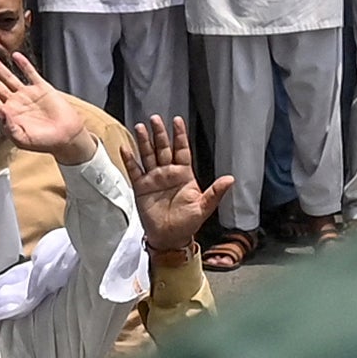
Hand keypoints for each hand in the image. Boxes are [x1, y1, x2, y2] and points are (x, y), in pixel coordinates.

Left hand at [0, 44, 92, 163]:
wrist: (67, 138)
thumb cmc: (45, 142)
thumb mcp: (23, 139)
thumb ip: (10, 127)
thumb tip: (1, 112)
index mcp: (8, 115)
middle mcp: (15, 103)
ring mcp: (27, 95)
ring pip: (8, 77)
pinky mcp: (42, 89)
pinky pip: (30, 73)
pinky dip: (23, 64)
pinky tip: (15, 56)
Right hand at [126, 112, 224, 249]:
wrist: (170, 238)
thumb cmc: (187, 224)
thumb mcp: (204, 207)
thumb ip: (215, 192)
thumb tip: (231, 179)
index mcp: (184, 175)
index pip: (182, 150)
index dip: (180, 136)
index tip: (177, 121)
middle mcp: (168, 173)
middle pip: (162, 148)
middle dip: (159, 134)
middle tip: (155, 119)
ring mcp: (154, 179)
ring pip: (148, 155)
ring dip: (144, 142)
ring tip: (140, 127)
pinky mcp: (141, 188)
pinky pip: (135, 171)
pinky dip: (130, 160)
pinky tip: (126, 148)